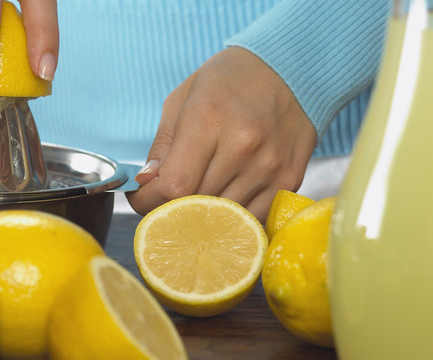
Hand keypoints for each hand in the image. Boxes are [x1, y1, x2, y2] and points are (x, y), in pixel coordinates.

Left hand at [127, 47, 317, 221]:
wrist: (290, 68)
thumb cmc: (227, 82)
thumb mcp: (182, 100)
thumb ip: (162, 147)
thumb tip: (146, 184)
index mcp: (209, 120)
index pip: (173, 186)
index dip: (149, 201)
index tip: (142, 198)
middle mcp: (243, 146)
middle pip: (196, 206)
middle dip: (170, 210)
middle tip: (163, 200)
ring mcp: (269, 166)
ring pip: (223, 218)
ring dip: (202, 217)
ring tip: (193, 200)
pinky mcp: (290, 180)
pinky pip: (252, 219)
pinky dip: (232, 218)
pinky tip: (224, 202)